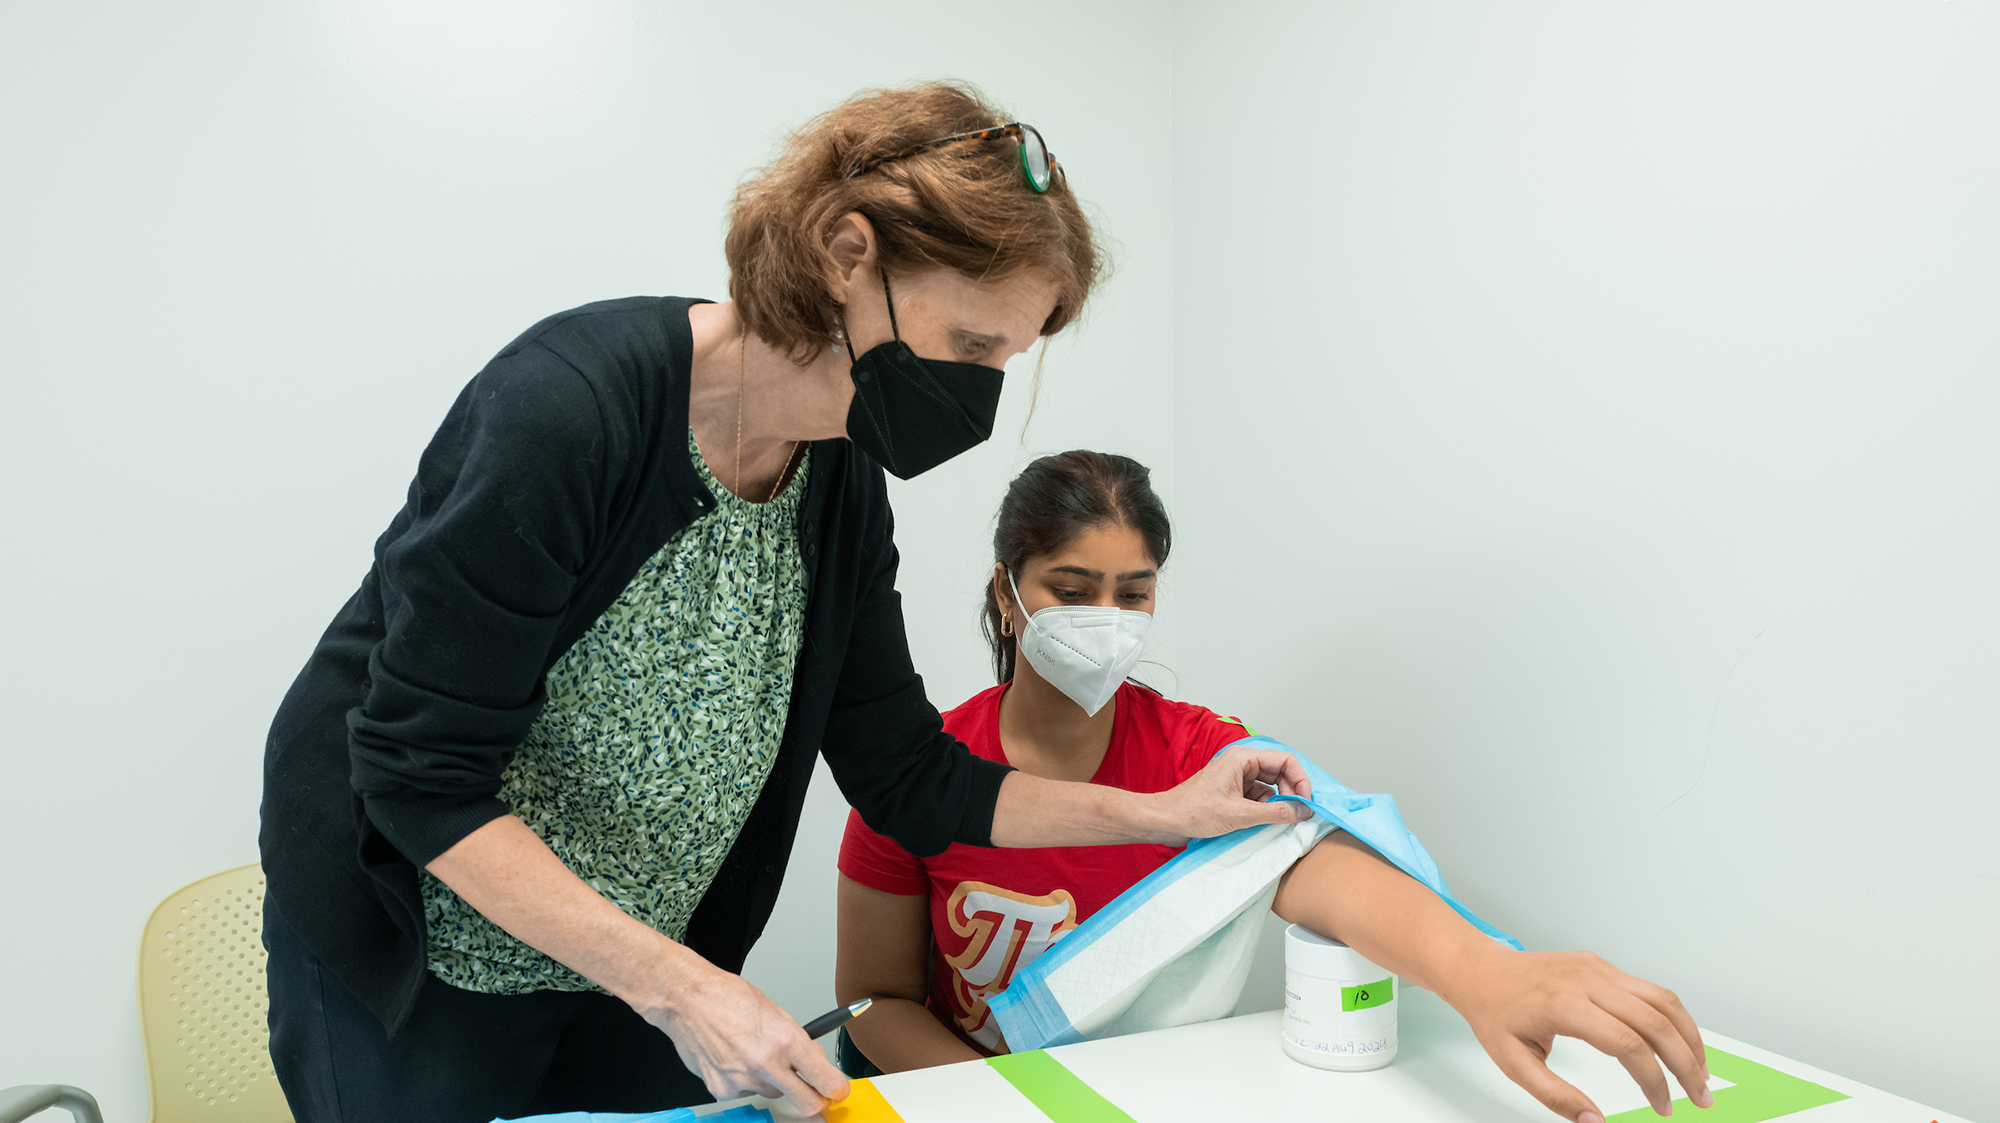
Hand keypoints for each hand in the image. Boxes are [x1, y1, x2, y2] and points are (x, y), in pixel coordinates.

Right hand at [638, 960, 849, 1115]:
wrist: (687, 999)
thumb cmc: (728, 998)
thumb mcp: (776, 1012)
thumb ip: (797, 1041)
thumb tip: (815, 1062)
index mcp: (785, 1039)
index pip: (824, 1078)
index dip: (836, 1088)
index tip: (838, 1090)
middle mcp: (766, 1063)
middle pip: (806, 1102)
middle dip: (814, 1099)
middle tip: (813, 1090)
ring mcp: (743, 1080)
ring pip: (773, 1093)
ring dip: (773, 1081)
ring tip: (755, 1053)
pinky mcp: (722, 1090)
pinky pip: (746, 1094)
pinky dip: (746, 1081)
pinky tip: (735, 1059)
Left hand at [1153, 744, 1313, 844]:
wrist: (1167, 821)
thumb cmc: (1193, 811)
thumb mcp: (1240, 814)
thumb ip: (1276, 812)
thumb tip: (1303, 811)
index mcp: (1242, 758)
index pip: (1286, 760)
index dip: (1300, 780)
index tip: (1306, 802)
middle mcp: (1241, 764)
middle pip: (1280, 773)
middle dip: (1290, 793)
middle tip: (1297, 814)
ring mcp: (1237, 778)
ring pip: (1270, 787)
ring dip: (1278, 804)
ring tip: (1278, 821)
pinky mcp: (1233, 793)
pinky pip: (1259, 798)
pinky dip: (1266, 809)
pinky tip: (1265, 823)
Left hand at [1449, 947, 1710, 1122]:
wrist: (1480, 970)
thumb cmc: (1494, 1015)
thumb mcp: (1513, 1064)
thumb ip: (1554, 1095)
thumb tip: (1594, 1121)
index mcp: (1564, 1005)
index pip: (1627, 1043)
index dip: (1653, 1080)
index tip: (1664, 1108)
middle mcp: (1587, 980)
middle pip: (1655, 1020)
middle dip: (1686, 1063)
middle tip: (1702, 1098)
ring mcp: (1598, 968)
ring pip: (1663, 999)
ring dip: (1690, 1038)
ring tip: (1700, 1073)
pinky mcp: (1603, 965)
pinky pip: (1650, 990)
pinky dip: (1674, 1019)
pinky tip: (1680, 1045)